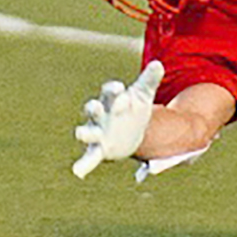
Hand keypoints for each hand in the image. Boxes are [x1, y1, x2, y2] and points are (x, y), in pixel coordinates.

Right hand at [72, 61, 163, 178]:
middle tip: (94, 105)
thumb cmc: (134, 110)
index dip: (113, 90)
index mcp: (112, 100)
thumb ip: (149, 81)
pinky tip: (77, 172)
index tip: (120, 88)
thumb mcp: (143, 96)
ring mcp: (98, 133)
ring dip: (83, 133)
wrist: (133, 133)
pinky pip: (89, 158)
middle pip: (93, 109)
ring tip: (79, 133)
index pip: (109, 92)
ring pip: (87, 132)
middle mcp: (101, 115)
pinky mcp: (99, 149)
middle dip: (93, 108)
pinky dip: (83, 165)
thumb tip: (159, 64)